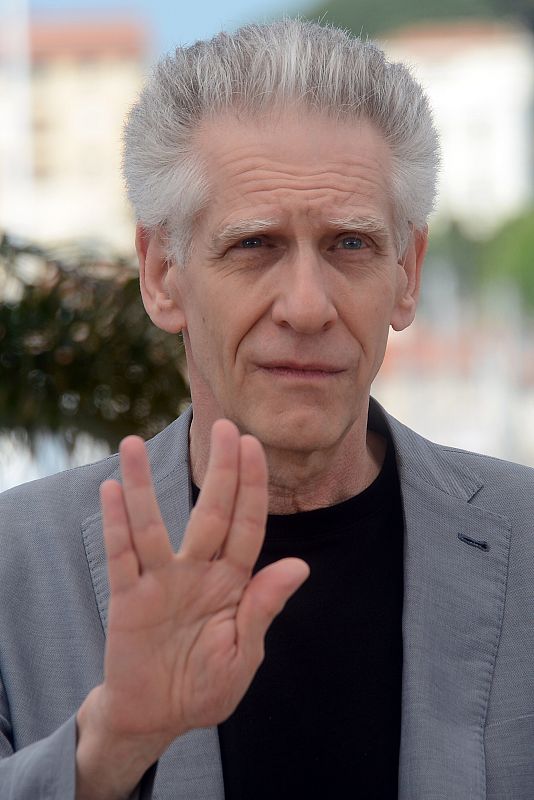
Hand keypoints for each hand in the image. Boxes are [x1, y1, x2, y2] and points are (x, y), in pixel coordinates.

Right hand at [80, 420, 308, 780]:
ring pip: (152, 526)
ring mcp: (160, 582)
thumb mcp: (242, 654)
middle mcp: (197, 571)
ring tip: (133, 444)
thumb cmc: (206, 685)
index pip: (247, 526)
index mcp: (232, 583)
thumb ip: (263, 608)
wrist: (158, 717)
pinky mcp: (128, 599)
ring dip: (144, 486)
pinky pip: (121, 557)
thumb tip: (300, 566)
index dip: (252, 487)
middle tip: (224, 426)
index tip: (254, 446)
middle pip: (210, 513)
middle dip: (220, 471)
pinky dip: (116, 526)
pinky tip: (112, 490)